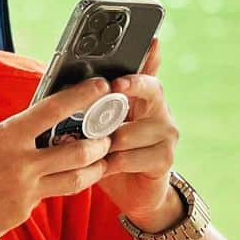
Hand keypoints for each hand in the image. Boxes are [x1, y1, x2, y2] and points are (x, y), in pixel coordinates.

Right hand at [0, 77, 113, 239]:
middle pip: (78, 150)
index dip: (82, 95)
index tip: (101, 86)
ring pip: (75, 179)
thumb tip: (10, 128)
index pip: (54, 109)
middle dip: (101, 142)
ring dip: (94, 168)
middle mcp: (21, 163)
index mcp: (7, 135)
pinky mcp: (21, 213)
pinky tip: (58, 180)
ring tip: (103, 160)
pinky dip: (55, 186)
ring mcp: (24, 191)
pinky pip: (47, 196)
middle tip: (111, 134)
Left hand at [98, 40, 183, 232]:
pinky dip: (111, 163)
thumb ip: (95, 103)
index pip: (150, 68)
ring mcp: (167, 133)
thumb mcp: (104, 122)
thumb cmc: (112, 150)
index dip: (148, 58)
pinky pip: (129, 157)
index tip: (140, 48)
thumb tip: (72, 83)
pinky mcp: (165, 158)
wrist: (134, 190)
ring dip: (105, 142)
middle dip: (129, 87)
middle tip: (112, 89)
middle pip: (151, 88)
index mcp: (144, 95)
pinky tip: (106, 166)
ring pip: (127, 131)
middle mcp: (161, 109)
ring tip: (94, 147)